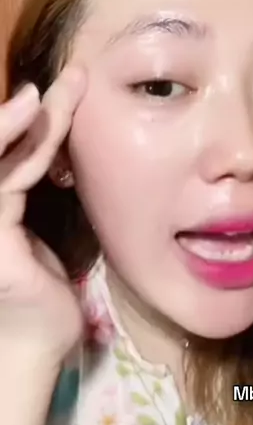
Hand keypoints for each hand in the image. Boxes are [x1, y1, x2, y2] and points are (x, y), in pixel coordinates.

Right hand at [0, 66, 85, 363]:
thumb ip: (29, 192)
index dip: (35, 120)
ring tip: (53, 88)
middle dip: (31, 109)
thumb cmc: (39, 297)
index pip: (10, 153)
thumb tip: (54, 152)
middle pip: (0, 146)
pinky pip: (4, 179)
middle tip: (74, 76)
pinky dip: (19, 144)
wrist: (33, 347)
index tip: (72, 89)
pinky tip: (37, 118)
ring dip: (25, 118)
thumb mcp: (35, 232)